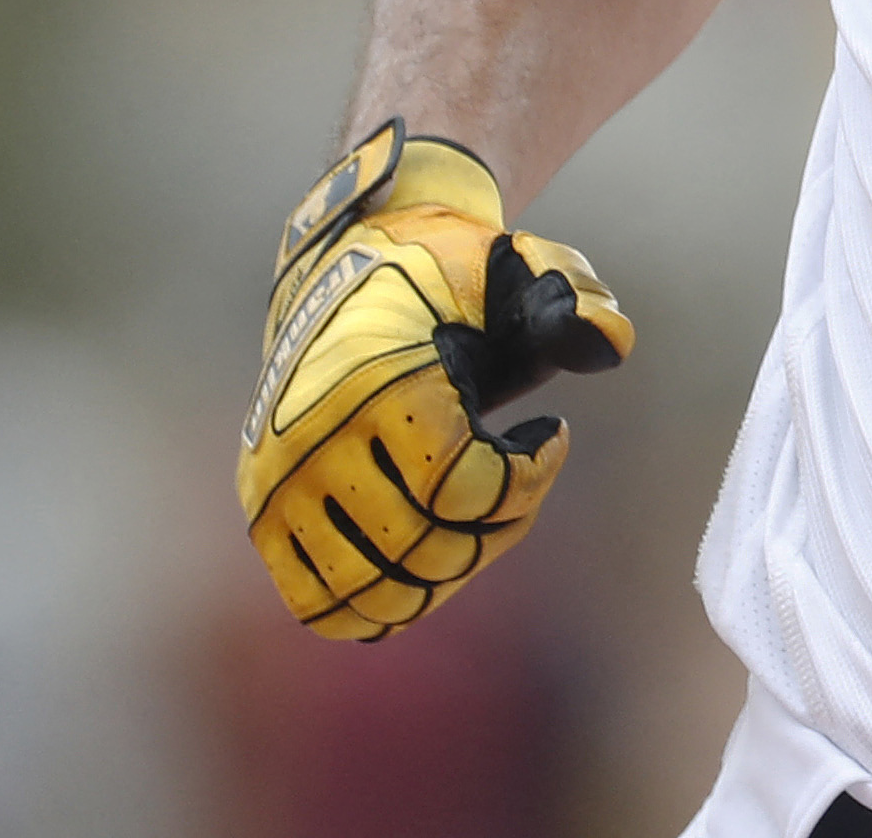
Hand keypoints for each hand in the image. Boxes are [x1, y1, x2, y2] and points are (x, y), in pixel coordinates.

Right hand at [235, 123, 630, 640]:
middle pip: (423, 549)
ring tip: (472, 517)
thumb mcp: (521, 267)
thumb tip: (608, 347)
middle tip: (516, 482)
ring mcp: (279, 485)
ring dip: (445, 572)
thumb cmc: (449, 278)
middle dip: (496, 527)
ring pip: (375, 592)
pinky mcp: (263, 513)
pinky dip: (382, 600)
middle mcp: (312, 442)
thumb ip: (575, 298)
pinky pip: (320, 604)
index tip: (552, 433)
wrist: (345, 270)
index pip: (461, 490)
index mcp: (377, 383)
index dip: (528, 480)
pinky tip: (425, 550)